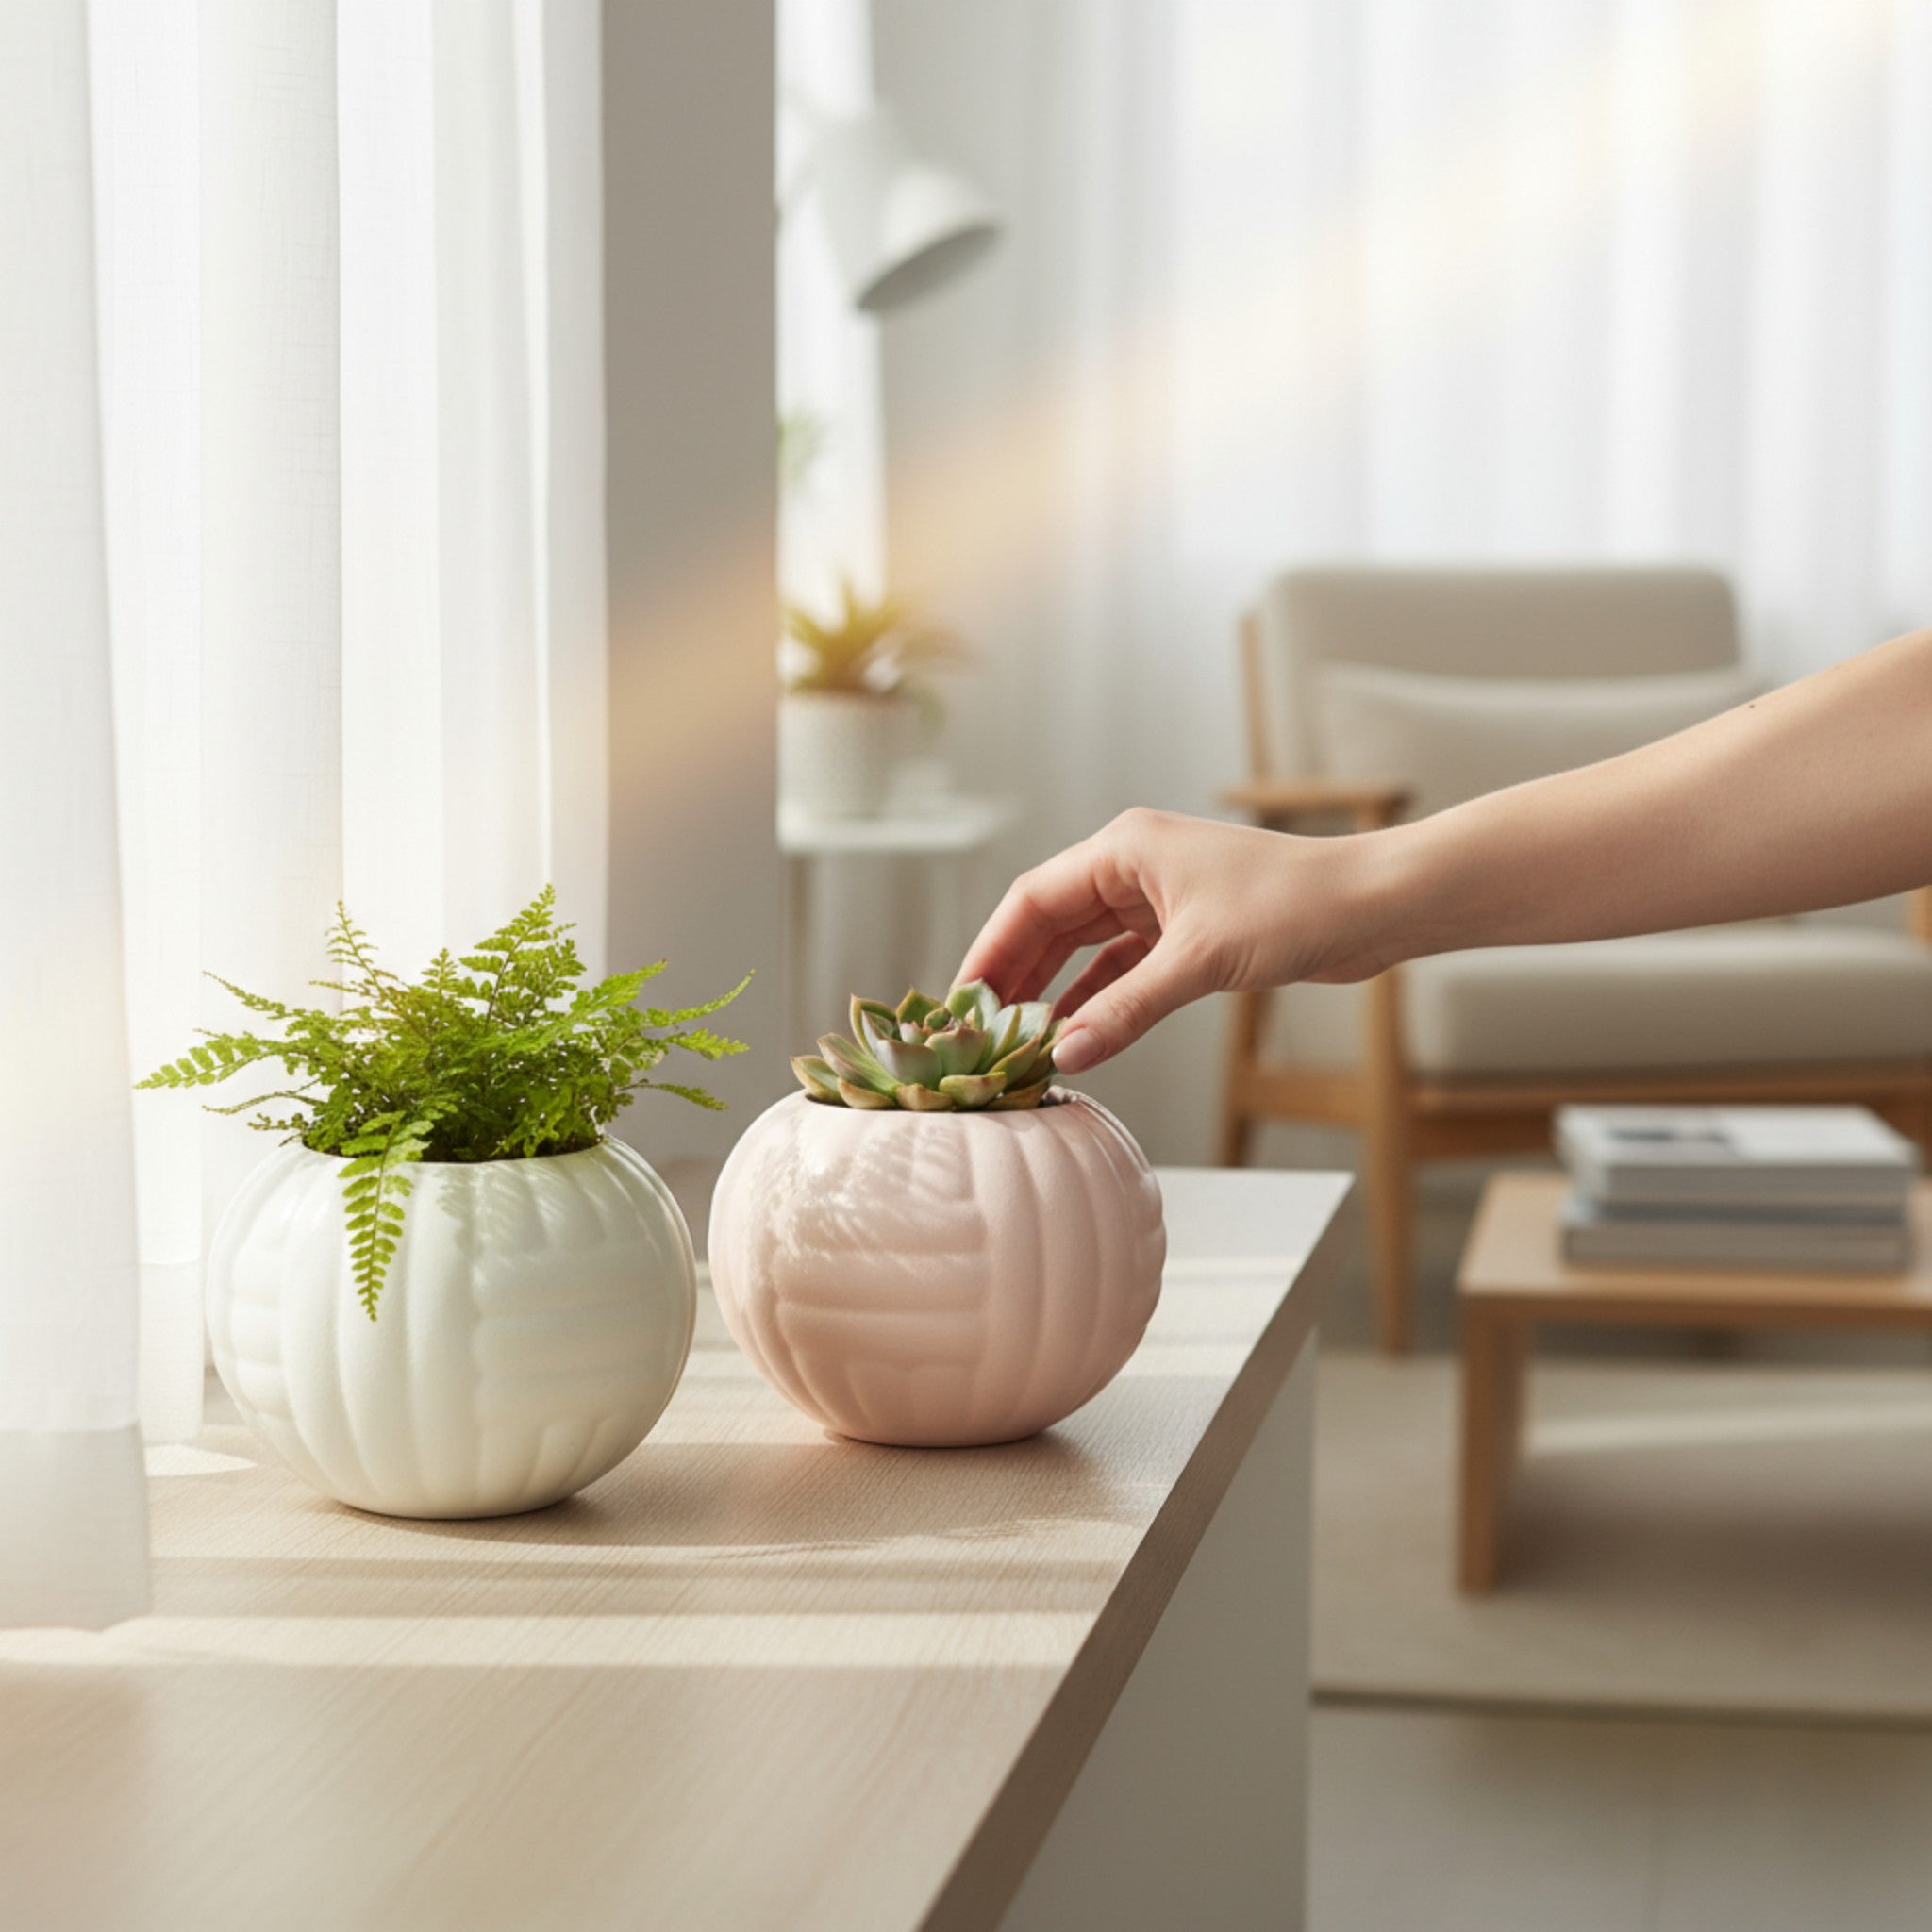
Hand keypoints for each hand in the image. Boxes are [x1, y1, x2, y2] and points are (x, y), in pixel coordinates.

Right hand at [957, 808, 1400, 1074]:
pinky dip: (1100, 999)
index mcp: (1124, 849)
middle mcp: (1134, 866)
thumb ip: (1126, 1010)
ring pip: (1085, 948)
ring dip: (1056, 992)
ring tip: (1022, 1041)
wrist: (1372, 905)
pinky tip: (1080, 1034)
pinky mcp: (1188, 931)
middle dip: (1017, 976)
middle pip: (1051, 923)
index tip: (963, 1001)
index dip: (992, 951)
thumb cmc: (1293, 906)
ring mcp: (1160, 898)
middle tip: (982, 1031)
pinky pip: (1123, 967)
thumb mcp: (1199, 963)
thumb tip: (1065, 1054)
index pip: (1032, 900)